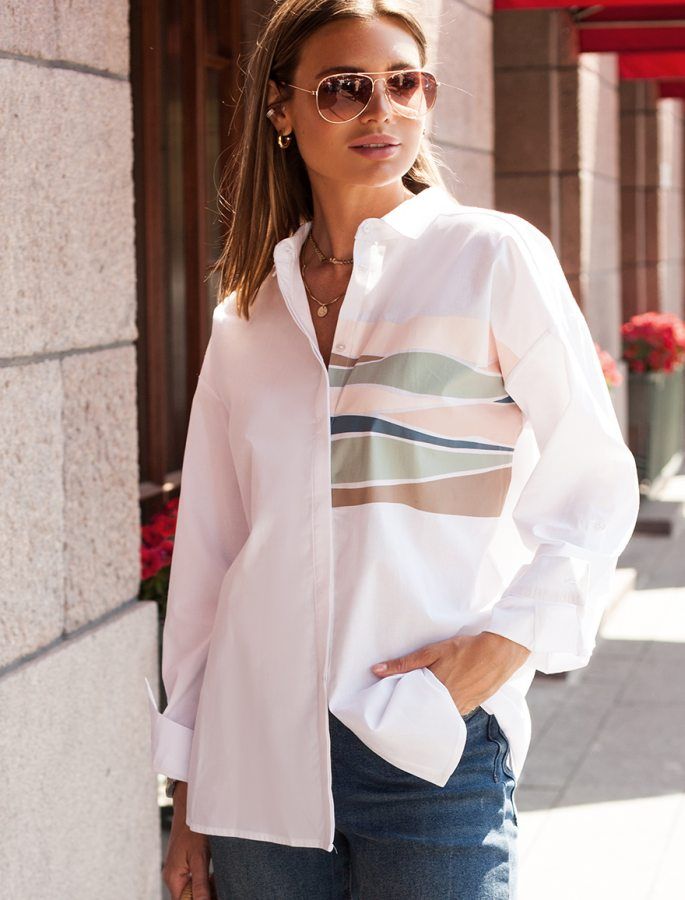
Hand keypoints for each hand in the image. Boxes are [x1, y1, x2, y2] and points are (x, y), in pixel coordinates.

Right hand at [163, 782, 217, 899]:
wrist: (189, 806)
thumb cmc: (192, 828)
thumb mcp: (199, 857)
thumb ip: (200, 883)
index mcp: (173, 877)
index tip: (216, 896)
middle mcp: (172, 876)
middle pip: (188, 896)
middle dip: (205, 894)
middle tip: (220, 887)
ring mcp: (177, 869)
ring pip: (192, 888)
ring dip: (205, 888)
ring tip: (217, 879)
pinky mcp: (183, 863)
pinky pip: (193, 878)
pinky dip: (204, 879)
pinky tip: (214, 874)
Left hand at [370, 631, 530, 715]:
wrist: (499, 654)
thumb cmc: (464, 650)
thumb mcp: (431, 652)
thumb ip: (404, 663)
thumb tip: (376, 670)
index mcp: (432, 692)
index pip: (406, 703)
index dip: (395, 701)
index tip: (384, 698)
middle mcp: (445, 706)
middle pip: (420, 710)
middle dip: (410, 706)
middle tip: (398, 700)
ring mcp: (459, 709)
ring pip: (435, 712)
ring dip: (426, 707)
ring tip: (417, 698)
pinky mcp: (469, 708)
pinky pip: (449, 712)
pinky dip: (441, 707)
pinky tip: (437, 698)